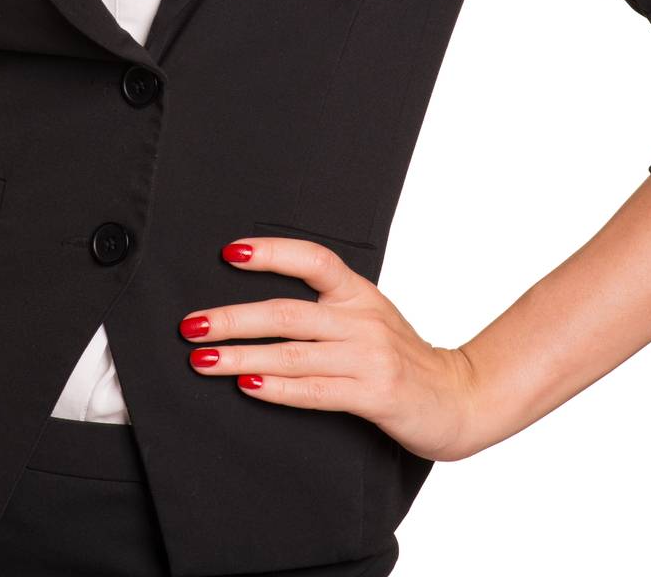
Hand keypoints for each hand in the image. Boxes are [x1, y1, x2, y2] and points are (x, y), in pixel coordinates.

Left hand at [178, 236, 481, 463]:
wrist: (458, 397)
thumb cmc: (402, 356)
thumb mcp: (369, 316)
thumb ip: (327, 306)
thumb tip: (258, 301)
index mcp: (358, 292)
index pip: (313, 259)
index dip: (271, 253)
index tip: (228, 252)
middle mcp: (362, 319)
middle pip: (287, 312)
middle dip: (233, 318)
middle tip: (191, 324)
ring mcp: (369, 357)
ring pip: (292, 353)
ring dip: (242, 356)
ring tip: (202, 359)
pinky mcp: (374, 395)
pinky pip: (315, 391)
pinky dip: (277, 389)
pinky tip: (247, 387)